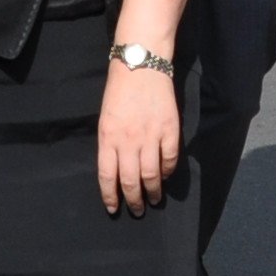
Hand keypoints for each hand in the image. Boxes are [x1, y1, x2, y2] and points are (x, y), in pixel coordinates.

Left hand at [97, 54, 181, 215]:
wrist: (141, 66)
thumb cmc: (119, 92)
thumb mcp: (105, 119)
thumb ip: (110, 144)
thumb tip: (117, 169)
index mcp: (108, 137)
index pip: (107, 175)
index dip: (110, 195)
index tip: (113, 208)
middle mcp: (129, 140)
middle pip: (131, 180)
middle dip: (133, 200)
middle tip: (137, 209)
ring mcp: (151, 136)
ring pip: (152, 175)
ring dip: (153, 191)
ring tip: (154, 199)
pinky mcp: (170, 130)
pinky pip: (169, 159)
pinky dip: (168, 171)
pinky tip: (165, 176)